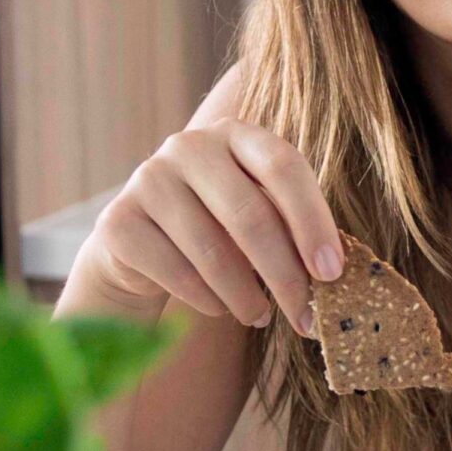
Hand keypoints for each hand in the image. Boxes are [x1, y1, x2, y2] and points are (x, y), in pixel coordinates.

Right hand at [78, 121, 343, 334]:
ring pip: (212, 251)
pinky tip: (220, 309)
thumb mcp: (260, 216)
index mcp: (236, 134)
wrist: (142, 246)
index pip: (284, 167)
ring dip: (246, 296)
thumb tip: (334, 274)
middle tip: (306, 315)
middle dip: (285, 274)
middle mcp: (189, 145)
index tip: (331, 272)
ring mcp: (148, 178)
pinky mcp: (118, 220)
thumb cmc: (221, 229)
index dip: (312, 221)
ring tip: (261, 316)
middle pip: (250, 214)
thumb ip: (291, 229)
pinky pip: (175, 272)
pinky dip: (207, 301)